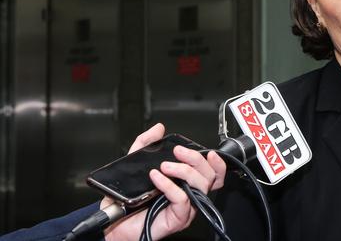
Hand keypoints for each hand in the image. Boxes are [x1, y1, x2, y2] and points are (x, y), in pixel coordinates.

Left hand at [103, 123, 226, 240]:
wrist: (113, 221)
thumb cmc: (127, 200)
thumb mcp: (135, 163)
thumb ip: (146, 144)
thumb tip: (158, 128)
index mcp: (185, 183)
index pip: (212, 174)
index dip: (217, 164)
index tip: (209, 153)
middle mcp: (190, 195)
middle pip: (209, 176)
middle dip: (195, 159)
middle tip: (178, 151)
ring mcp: (186, 208)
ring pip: (200, 186)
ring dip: (184, 170)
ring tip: (164, 166)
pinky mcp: (178, 218)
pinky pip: (182, 199)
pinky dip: (170, 185)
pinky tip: (157, 178)